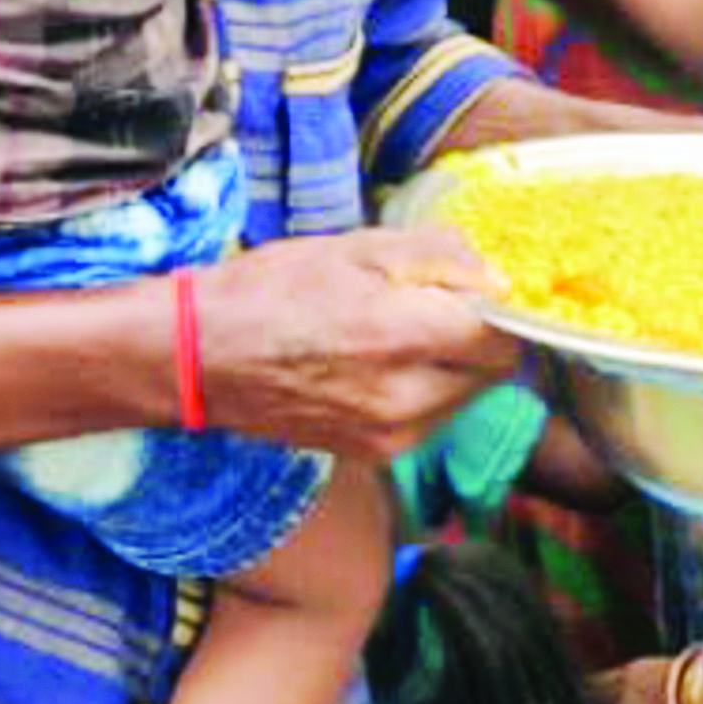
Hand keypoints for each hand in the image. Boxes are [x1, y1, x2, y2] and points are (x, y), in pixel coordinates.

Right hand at [181, 229, 517, 460]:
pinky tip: (380, 366)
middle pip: (492, 373)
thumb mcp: (356, 247)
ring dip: (452, 367)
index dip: (496, 307)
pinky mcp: (374, 455)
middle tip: (435, 306)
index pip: (502, 336)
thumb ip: (439, 259)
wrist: (200, 358)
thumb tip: (498, 279)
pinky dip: (424, 393)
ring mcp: (392, 437)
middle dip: (476, 338)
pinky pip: (430, 421)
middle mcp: (408, 400)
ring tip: (399, 334)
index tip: (474, 289)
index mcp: (406, 338)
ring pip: (463, 400)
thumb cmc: (273, 290)